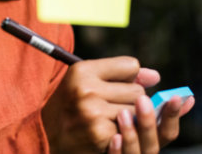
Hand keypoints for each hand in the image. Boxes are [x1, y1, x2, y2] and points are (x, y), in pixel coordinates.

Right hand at [41, 56, 192, 152]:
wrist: (46, 135)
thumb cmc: (71, 104)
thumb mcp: (86, 80)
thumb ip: (120, 74)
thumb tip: (156, 77)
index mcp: (82, 70)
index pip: (130, 65)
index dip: (128, 77)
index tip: (117, 85)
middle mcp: (87, 88)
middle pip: (138, 90)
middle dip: (130, 100)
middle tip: (108, 106)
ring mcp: (93, 112)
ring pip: (137, 111)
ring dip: (129, 118)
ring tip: (107, 119)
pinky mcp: (100, 133)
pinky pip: (130, 129)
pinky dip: (122, 133)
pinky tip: (105, 132)